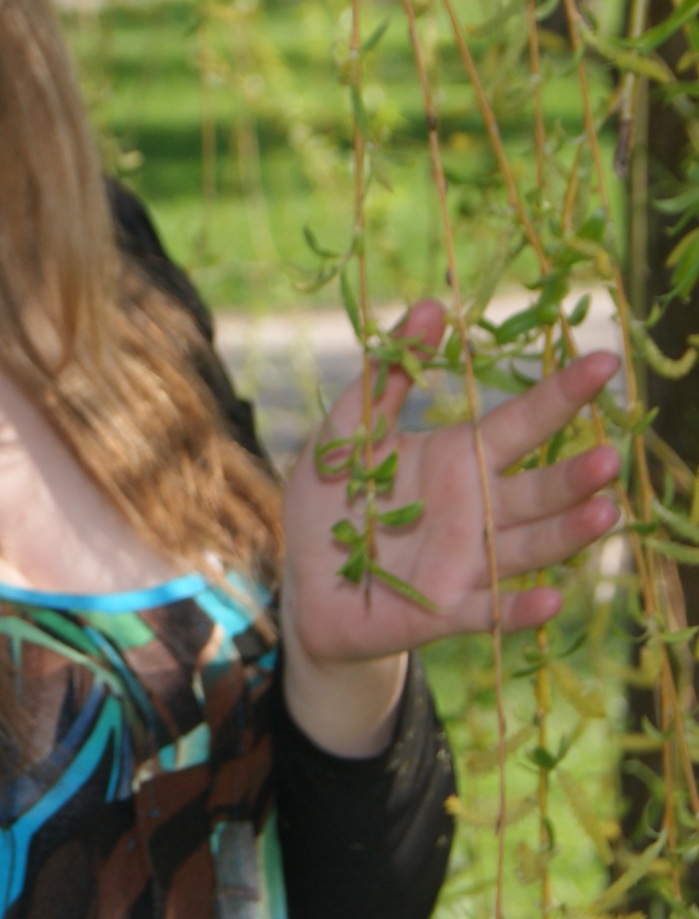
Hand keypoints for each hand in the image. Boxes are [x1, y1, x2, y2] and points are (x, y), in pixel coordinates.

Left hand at [280, 300, 620, 751]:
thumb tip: (431, 306)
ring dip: (566, 534)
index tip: (604, 362)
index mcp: (460, 461)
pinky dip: (518, 609)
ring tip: (604, 512)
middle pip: (537, 490)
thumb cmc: (333, 506)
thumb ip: (385, 376)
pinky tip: (550, 600)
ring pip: (526, 548)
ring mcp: (467, 564)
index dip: (561, 394)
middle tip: (610, 455)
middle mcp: (477, 512)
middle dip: (574, 475)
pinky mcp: (444, 612)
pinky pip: (488, 612)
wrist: (308, 589)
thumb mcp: (345, 435)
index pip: (521, 422)